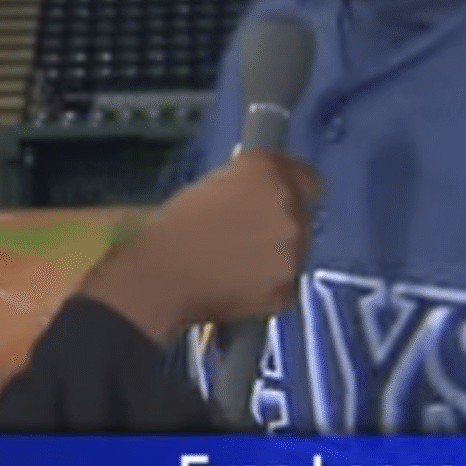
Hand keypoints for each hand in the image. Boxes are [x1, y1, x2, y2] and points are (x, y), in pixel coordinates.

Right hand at [77, 152, 320, 344]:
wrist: (160, 277)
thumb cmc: (173, 226)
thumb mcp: (212, 183)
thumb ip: (248, 179)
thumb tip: (260, 183)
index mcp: (268, 175)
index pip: (306, 175)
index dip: (291, 183)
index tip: (277, 192)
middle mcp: (288, 211)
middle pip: (301, 212)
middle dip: (280, 218)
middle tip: (248, 228)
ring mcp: (292, 254)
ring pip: (296, 247)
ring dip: (276, 249)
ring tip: (238, 258)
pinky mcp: (285, 290)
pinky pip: (285, 279)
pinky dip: (268, 280)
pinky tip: (238, 280)